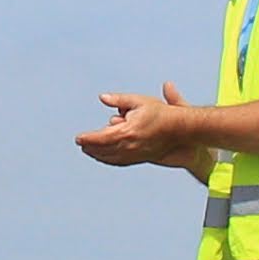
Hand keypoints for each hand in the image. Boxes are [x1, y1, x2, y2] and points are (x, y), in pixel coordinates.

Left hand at [79, 87, 195, 167]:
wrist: (180, 130)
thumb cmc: (161, 113)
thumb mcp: (139, 101)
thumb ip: (119, 99)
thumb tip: (102, 97)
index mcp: (128, 131)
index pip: (102, 137)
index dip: (88, 138)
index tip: (78, 138)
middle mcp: (130, 145)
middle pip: (103, 149)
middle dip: (90, 147)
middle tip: (81, 144)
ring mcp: (135, 154)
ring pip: (111, 157)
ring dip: (98, 155)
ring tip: (88, 151)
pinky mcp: (140, 158)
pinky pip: (120, 162)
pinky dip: (109, 160)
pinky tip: (104, 157)